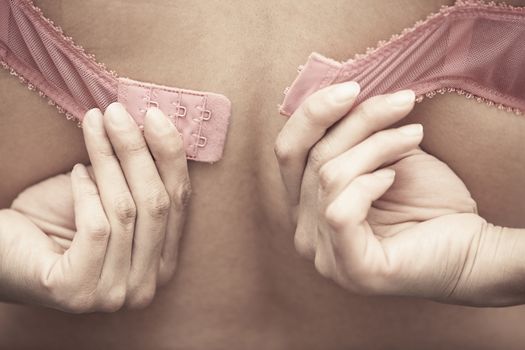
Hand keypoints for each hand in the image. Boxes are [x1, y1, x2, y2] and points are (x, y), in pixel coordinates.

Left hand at [1, 104, 189, 312]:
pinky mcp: (77, 292)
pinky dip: (85, 191)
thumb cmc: (59, 221)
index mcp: (162, 264)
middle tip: (119, 113)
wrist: (5, 251)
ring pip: (125, 212)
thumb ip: (138, 177)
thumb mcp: (111, 195)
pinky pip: (96, 226)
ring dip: (109, 159)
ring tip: (94, 124)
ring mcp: (114, 295)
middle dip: (139, 151)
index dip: (171, 156)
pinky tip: (76, 172)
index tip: (156, 116)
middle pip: (156, 205)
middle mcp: (145, 287)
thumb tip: (156, 125)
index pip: (179, 203)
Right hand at [274, 82, 504, 304]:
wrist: (472, 245)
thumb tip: (342, 90)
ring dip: (377, 146)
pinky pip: (339, 210)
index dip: (311, 114)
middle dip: (355, 121)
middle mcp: (305, 231)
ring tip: (414, 135)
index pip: (288, 150)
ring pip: (329, 175)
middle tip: (400, 101)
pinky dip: (368, 185)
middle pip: (307, 157)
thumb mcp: (380, 154)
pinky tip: (393, 179)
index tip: (352, 88)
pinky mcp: (351, 269)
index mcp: (306, 205)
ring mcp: (324, 255)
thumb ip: (350, 133)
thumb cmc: (427, 200)